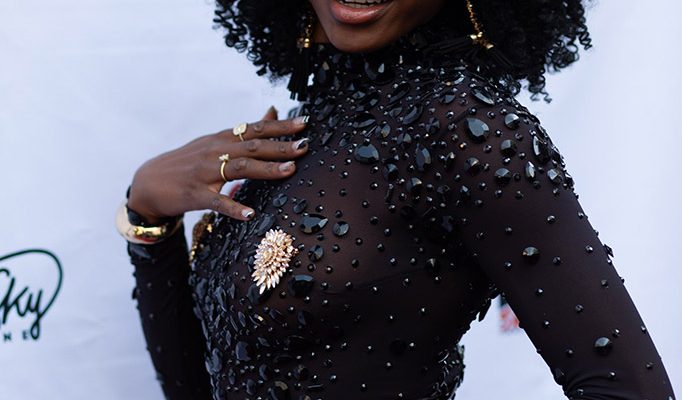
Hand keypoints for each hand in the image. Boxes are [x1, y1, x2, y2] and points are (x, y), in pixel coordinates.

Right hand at [127, 106, 308, 222]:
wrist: (148, 182)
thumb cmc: (189, 163)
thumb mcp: (216, 142)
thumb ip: (246, 131)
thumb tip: (273, 112)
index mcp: (222, 139)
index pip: (255, 129)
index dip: (280, 126)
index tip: (304, 124)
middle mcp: (214, 151)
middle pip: (252, 146)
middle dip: (280, 146)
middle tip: (304, 147)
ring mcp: (204, 173)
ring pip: (239, 169)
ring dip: (266, 170)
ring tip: (290, 171)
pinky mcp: (194, 195)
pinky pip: (216, 202)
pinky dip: (233, 207)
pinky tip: (250, 214)